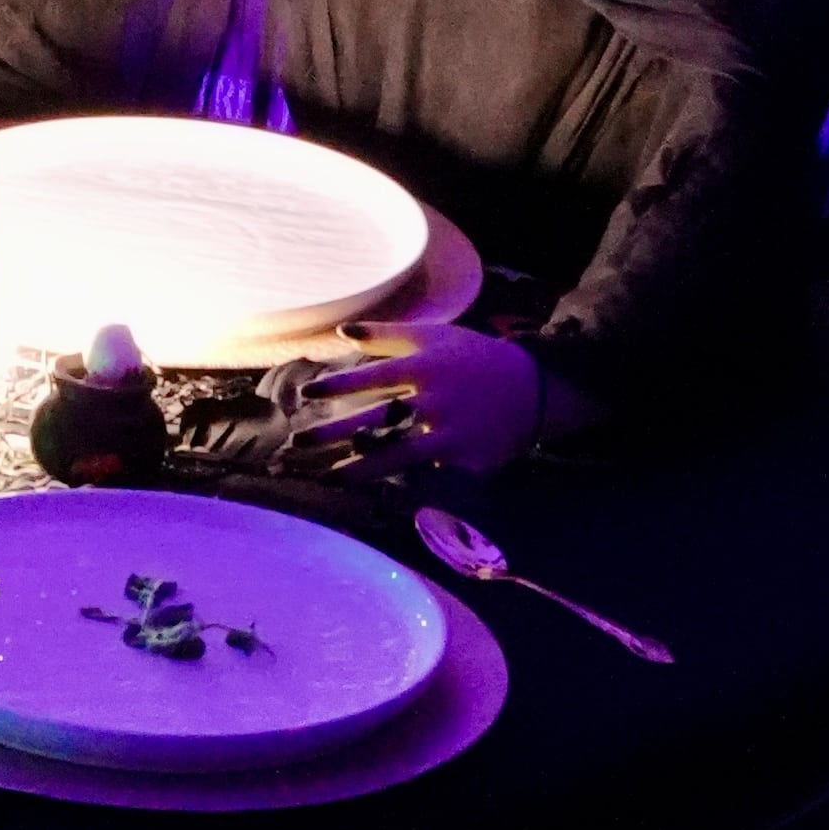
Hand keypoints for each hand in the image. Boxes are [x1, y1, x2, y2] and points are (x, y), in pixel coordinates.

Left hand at [286, 320, 547, 472]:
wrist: (531, 388)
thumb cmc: (473, 358)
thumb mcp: (434, 336)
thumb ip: (386, 334)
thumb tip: (342, 332)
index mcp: (423, 367)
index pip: (371, 378)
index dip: (338, 386)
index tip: (307, 396)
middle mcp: (433, 400)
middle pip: (376, 419)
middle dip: (334, 434)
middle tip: (297, 444)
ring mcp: (450, 433)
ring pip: (398, 455)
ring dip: (360, 468)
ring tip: (328, 478)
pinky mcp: (467, 460)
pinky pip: (429, 476)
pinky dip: (403, 486)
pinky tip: (377, 498)